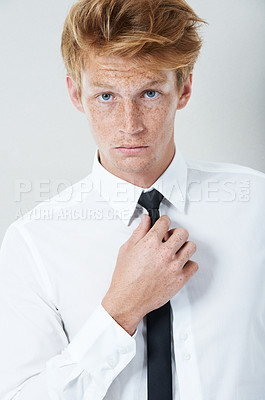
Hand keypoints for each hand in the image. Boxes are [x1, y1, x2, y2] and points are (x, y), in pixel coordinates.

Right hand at [101, 214, 197, 334]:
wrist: (128, 300)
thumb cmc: (125, 279)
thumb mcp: (127, 250)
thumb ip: (139, 232)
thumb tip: (145, 221)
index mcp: (150, 243)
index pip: (165, 222)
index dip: (164, 222)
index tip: (163, 225)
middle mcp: (165, 253)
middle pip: (182, 232)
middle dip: (175, 233)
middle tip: (170, 239)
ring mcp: (174, 266)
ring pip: (191, 247)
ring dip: (184, 247)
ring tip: (176, 252)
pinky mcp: (180, 279)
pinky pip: (194, 265)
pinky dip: (188, 264)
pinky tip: (179, 265)